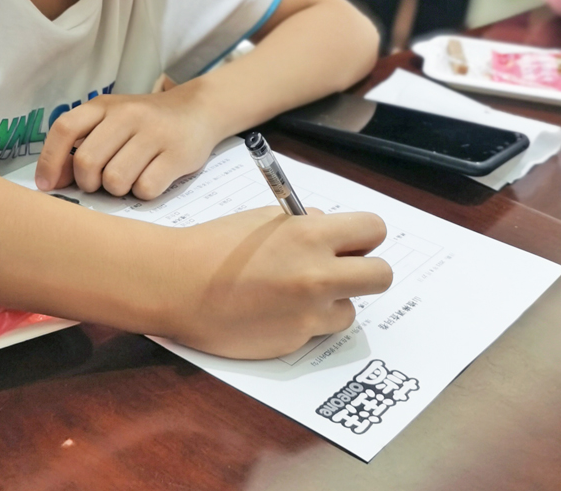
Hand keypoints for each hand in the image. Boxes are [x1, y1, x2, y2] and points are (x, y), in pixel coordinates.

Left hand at [35, 87, 222, 199]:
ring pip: (115, 180)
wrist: (198, 110)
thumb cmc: (145, 123)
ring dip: (118, 190)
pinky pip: (145, 189)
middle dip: (88, 183)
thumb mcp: (111, 121)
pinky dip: (144, 192)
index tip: (48, 185)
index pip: (65, 128)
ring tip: (130, 177)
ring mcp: (154, 133)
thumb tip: (54, 181)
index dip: (49, 161)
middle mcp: (128, 115)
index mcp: (104, 106)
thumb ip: (83, 144)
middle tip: (101, 182)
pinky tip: (151, 178)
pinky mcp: (177, 154)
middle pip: (87, 162)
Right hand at [161, 207, 391, 358]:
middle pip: (381, 276)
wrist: (179, 284)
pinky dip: (306, 321)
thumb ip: (308, 225)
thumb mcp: (268, 219)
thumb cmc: (217, 244)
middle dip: (366, 270)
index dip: (365, 235)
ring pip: (351, 309)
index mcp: (312, 235)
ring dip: (334, 301)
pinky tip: (275, 309)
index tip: (353, 240)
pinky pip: (318, 330)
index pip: (374, 230)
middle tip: (342, 268)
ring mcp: (309, 313)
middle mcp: (318, 275)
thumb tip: (334, 235)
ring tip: (298, 292)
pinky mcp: (294, 341)